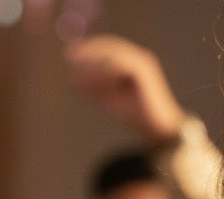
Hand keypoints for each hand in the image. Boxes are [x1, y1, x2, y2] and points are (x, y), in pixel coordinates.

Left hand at [66, 34, 186, 145]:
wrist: (154, 126)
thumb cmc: (132, 113)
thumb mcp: (107, 98)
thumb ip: (93, 86)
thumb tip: (73, 77)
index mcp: (128, 62)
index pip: (106, 49)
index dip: (88, 49)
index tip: (69, 55)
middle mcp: (136, 58)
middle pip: (110, 48)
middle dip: (89, 52)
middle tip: (70, 58)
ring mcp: (142, 63)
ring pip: (115, 55)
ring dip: (95, 62)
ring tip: (80, 73)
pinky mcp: (144, 72)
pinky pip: (123, 65)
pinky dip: (107, 69)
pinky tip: (95, 78)